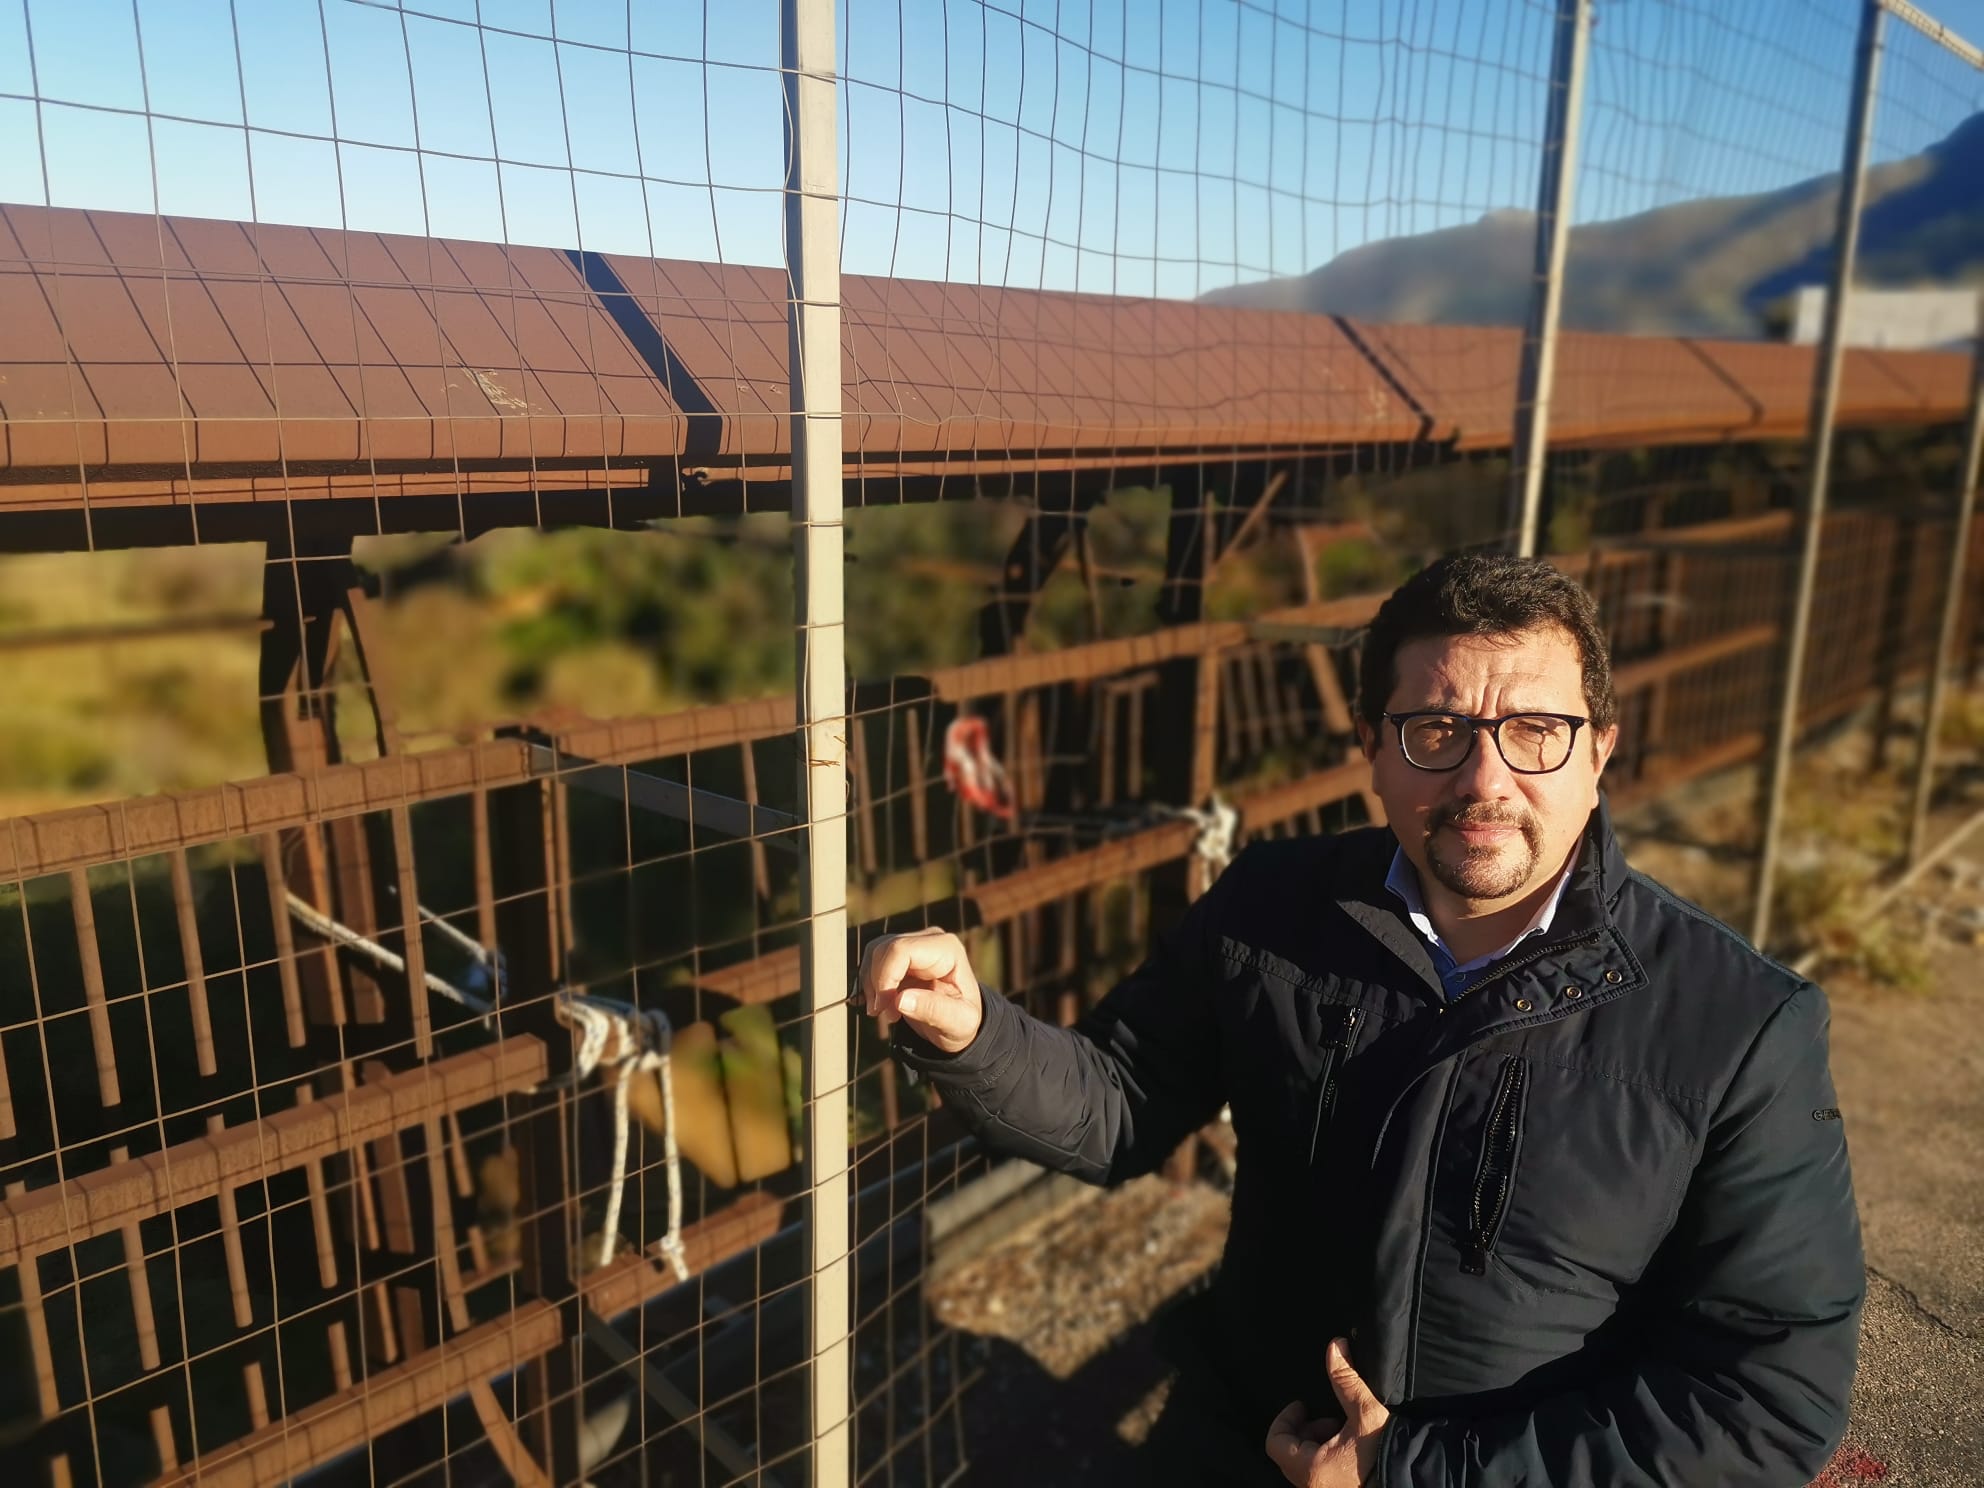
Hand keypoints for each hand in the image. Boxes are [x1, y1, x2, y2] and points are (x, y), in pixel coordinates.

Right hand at [858, 928, 983, 1052]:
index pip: (901, 950)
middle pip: (884, 949)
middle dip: (877, 984)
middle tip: (885, 1014)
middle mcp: (929, 940)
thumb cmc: (962, 1021)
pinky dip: (868, 983)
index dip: (885, 977)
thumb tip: (900, 1000)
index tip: (885, 1008)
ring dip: (871, 984)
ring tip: (883, 1011)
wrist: (957, 1021)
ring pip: (874, 952)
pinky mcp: (900, 955)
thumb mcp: (958, 1022)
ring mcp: (913, 944)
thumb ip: (933, 1010)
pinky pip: (873, 960)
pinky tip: (876, 1004)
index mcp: (947, 949)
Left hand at [1265, 1338, 1390, 1486]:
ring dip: (1316, 1442)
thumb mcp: (1365, 1413)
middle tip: (1328, 1419)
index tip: (1303, 1406)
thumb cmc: (1386, 1453)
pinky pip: (1318, 1473)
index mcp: (1311, 1469)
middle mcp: (1312, 1486)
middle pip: (1288, 1453)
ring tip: (1341, 1432)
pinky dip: (1325, 1457)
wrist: (1413, 1480)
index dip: (1286, 1418)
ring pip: (1303, 1464)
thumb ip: (1345, 1380)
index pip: (1275, 1442)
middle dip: (1305, 1429)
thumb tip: (1335, 1348)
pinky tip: (1348, 1448)